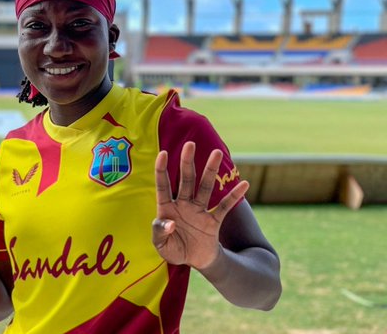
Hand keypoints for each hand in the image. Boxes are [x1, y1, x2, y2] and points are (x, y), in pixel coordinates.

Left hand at [152, 141, 248, 269]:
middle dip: (187, 162)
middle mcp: (183, 205)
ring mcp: (199, 210)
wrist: (195, 260)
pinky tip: (244, 183)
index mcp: (166, 209)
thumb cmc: (174, 250)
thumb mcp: (161, 246)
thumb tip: (170, 221)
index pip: (163, 186)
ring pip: (205, 187)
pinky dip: (234, 196)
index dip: (162, 170)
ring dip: (210, 170)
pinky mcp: (213, 220)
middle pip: (186, 180)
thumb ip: (160, 233)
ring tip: (216, 152)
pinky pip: (224, 206)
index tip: (163, 153)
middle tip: (190, 144)